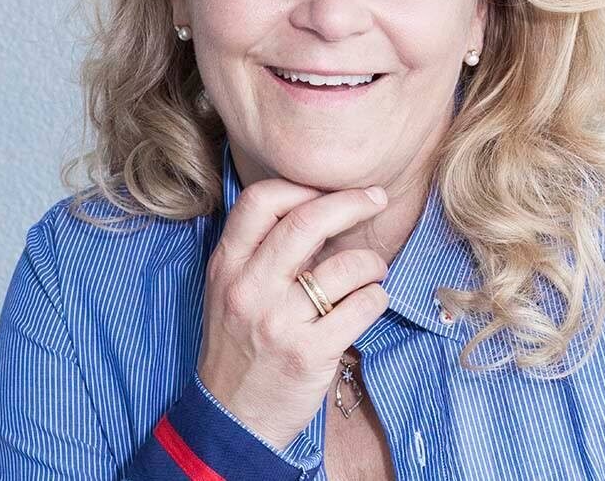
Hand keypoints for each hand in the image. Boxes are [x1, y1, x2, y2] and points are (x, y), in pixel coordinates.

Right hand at [196, 178, 389, 448]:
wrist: (232, 418)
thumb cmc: (240, 344)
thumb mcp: (231, 289)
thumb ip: (263, 250)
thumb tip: (321, 206)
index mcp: (228, 266)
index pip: (260, 200)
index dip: (300, 186)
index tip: (328, 189)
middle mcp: (249, 288)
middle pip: (307, 221)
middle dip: (352, 202)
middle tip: (376, 198)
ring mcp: (278, 322)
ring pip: (346, 266)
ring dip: (372, 262)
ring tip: (372, 271)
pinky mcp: (309, 354)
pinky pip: (363, 306)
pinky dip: (376, 297)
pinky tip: (370, 302)